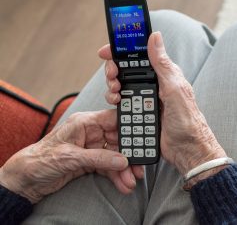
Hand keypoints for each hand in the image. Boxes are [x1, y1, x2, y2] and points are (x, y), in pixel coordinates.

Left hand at [0, 110, 143, 202]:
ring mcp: (91, 148)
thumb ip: (98, 158)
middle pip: (117, 141)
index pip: (112, 119)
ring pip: (114, 156)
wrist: (26, 179)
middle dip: (128, 155)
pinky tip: (123, 184)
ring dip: (124, 169)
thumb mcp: (71, 157)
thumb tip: (122, 160)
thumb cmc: (40, 159)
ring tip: (131, 181)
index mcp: (85, 123)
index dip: (128, 126)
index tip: (143, 136)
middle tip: (138, 167)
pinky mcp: (90, 162)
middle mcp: (90, 134)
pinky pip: (108, 167)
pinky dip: (116, 176)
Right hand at [98, 32, 225, 175]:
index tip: (107, 51)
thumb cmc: (187, 119)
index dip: (123, 51)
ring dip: (113, 86)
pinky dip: (116, 100)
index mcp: (164, 74)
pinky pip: (124, 102)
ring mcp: (146, 98)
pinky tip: (117, 103)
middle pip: (127, 70)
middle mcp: (154, 84)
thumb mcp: (175, 88)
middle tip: (112, 76)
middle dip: (114, 70)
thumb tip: (155, 37)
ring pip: (122, 86)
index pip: (141, 56)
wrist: (186, 148)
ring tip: (115, 92)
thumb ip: (163, 64)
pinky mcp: (141, 111)